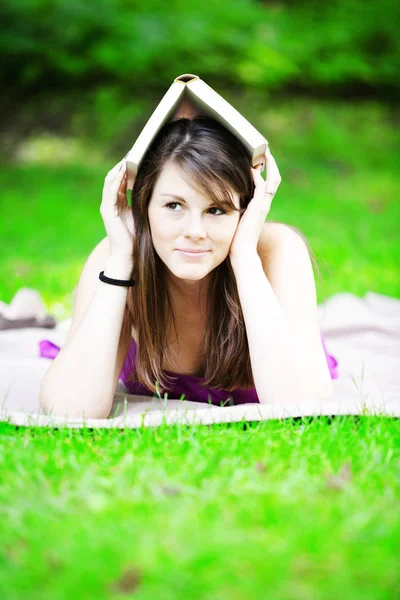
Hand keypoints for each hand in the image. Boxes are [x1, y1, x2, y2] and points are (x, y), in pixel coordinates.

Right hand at [100, 157, 135, 257]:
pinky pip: (110, 191)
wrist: (128, 255)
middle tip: (133, 152)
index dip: (128, 168)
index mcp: (118, 203)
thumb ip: (142, 202)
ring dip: (119, 168)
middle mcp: (111, 202)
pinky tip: (123, 171)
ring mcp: (107, 206)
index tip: (138, 156)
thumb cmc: (136, 237)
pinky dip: (116, 180)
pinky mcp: (107, 211)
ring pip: (110, 181)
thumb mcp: (141, 214)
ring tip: (128, 157)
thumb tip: (155, 190)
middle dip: (123, 164)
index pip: (121, 180)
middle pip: (114, 177)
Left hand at [229, 147, 280, 262]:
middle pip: (275, 177)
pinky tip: (251, 168)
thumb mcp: (235, 218)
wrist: (241, 253)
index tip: (258, 158)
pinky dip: (258, 176)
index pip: (268, 183)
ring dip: (268, 164)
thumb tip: (224, 197)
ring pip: (273, 179)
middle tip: (264, 149)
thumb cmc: (235, 239)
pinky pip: (262, 187)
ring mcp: (264, 205)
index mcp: (260, 206)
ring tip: (262, 152)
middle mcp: (265, 204)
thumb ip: (235, 206)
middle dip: (270, 163)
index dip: (266, 170)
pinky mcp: (259, 208)